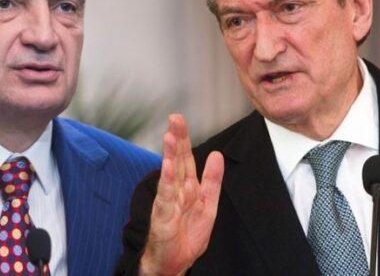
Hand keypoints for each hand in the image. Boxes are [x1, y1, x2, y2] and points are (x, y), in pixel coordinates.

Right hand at [139, 114, 224, 275]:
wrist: (176, 262)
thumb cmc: (188, 235)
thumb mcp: (208, 204)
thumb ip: (212, 180)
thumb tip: (217, 154)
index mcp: (188, 186)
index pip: (186, 157)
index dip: (184, 138)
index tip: (180, 119)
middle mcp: (176, 190)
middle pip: (177, 159)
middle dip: (176, 138)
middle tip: (174, 118)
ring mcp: (168, 201)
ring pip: (169, 173)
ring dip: (169, 154)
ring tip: (170, 136)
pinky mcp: (163, 214)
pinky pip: (166, 195)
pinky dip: (167, 180)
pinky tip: (168, 165)